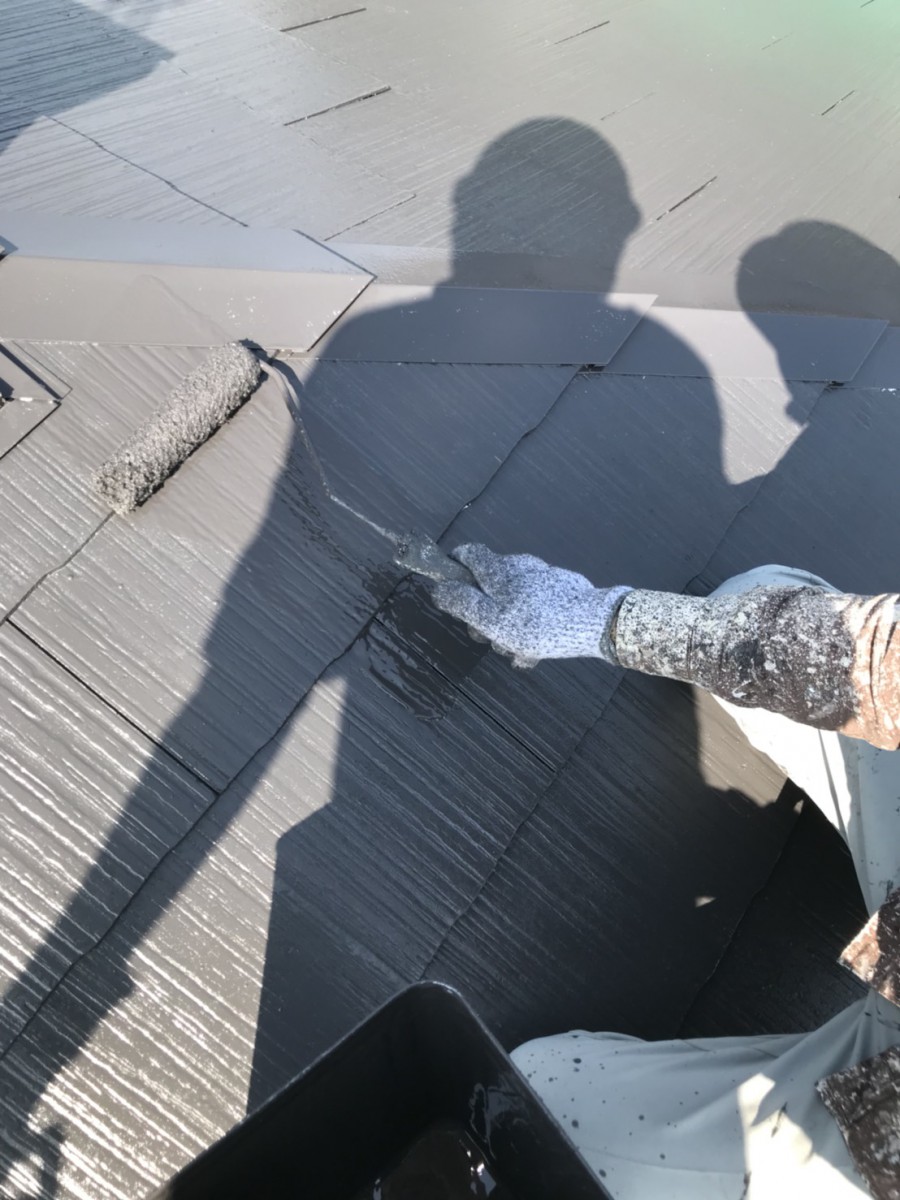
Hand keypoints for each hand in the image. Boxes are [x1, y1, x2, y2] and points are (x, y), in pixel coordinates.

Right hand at [432, 544, 629, 667]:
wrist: (592, 623)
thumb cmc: (535, 623)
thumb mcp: (489, 619)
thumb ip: (462, 603)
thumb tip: (438, 588)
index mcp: (498, 569)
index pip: (468, 553)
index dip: (455, 566)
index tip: (452, 589)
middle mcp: (520, 566)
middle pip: (490, 584)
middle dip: (485, 612)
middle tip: (488, 637)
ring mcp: (543, 577)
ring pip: (514, 600)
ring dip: (510, 626)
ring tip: (518, 651)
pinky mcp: (562, 590)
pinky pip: (537, 608)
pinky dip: (531, 627)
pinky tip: (536, 650)